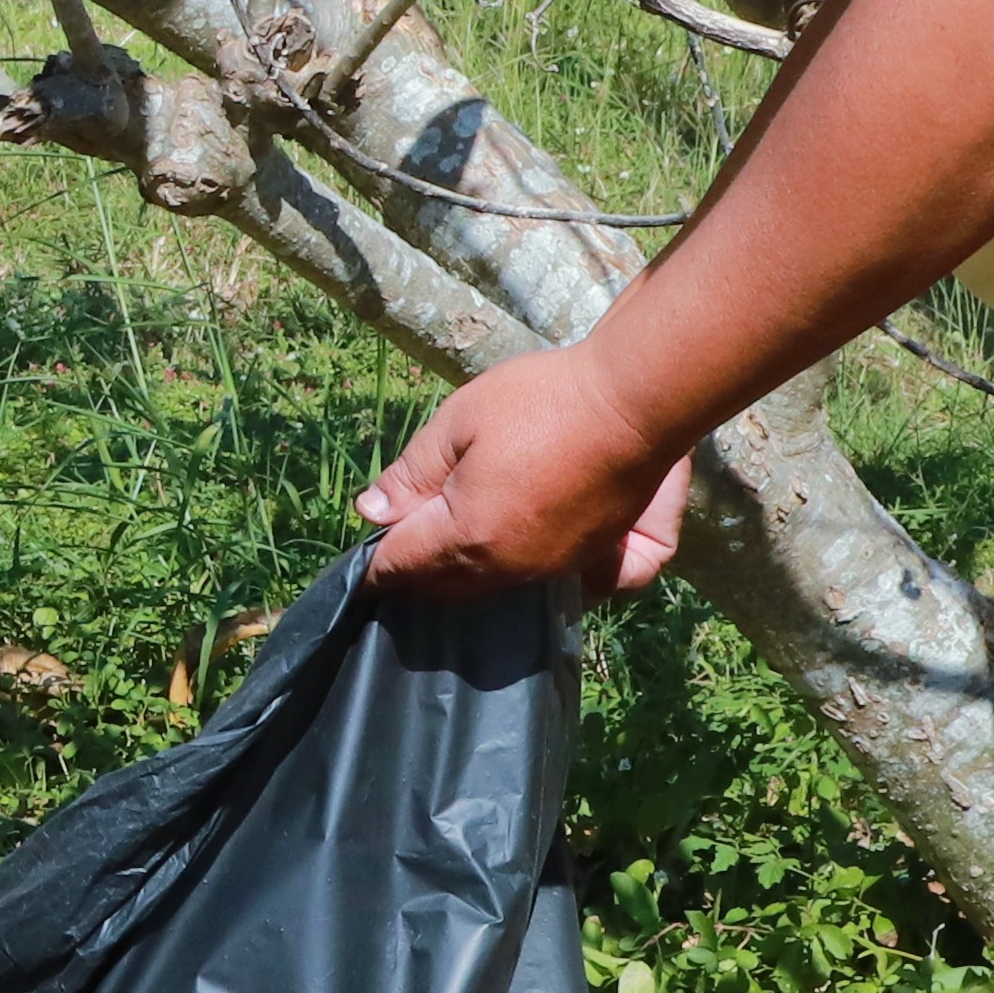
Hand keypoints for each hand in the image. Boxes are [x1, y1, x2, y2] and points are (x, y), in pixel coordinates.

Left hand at [359, 345, 697, 601]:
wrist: (636, 401)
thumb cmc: (542, 402)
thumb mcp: (458, 423)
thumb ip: (412, 473)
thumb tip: (370, 513)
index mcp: (470, 534)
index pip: (404, 564)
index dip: (375, 566)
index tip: (357, 568)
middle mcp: (511, 567)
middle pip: (446, 587)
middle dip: (416, 575)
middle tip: (397, 556)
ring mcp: (557, 568)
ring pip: (492, 590)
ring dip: (462, 578)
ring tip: (443, 556)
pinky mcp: (595, 560)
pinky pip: (548, 589)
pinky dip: (521, 583)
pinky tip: (515, 561)